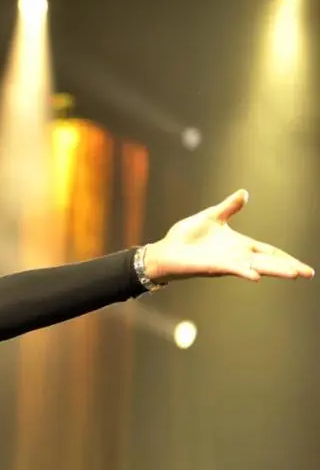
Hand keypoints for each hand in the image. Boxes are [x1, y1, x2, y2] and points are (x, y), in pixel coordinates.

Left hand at [144, 189, 314, 283]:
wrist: (165, 250)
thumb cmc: (186, 237)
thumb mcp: (211, 217)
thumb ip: (229, 207)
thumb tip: (244, 193)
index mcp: (239, 245)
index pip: (269, 252)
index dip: (286, 258)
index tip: (304, 268)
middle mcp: (236, 256)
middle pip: (268, 262)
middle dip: (288, 267)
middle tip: (308, 273)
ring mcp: (226, 263)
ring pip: (256, 267)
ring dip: (274, 270)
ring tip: (295, 274)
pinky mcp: (212, 266)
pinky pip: (232, 269)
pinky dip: (244, 272)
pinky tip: (257, 276)